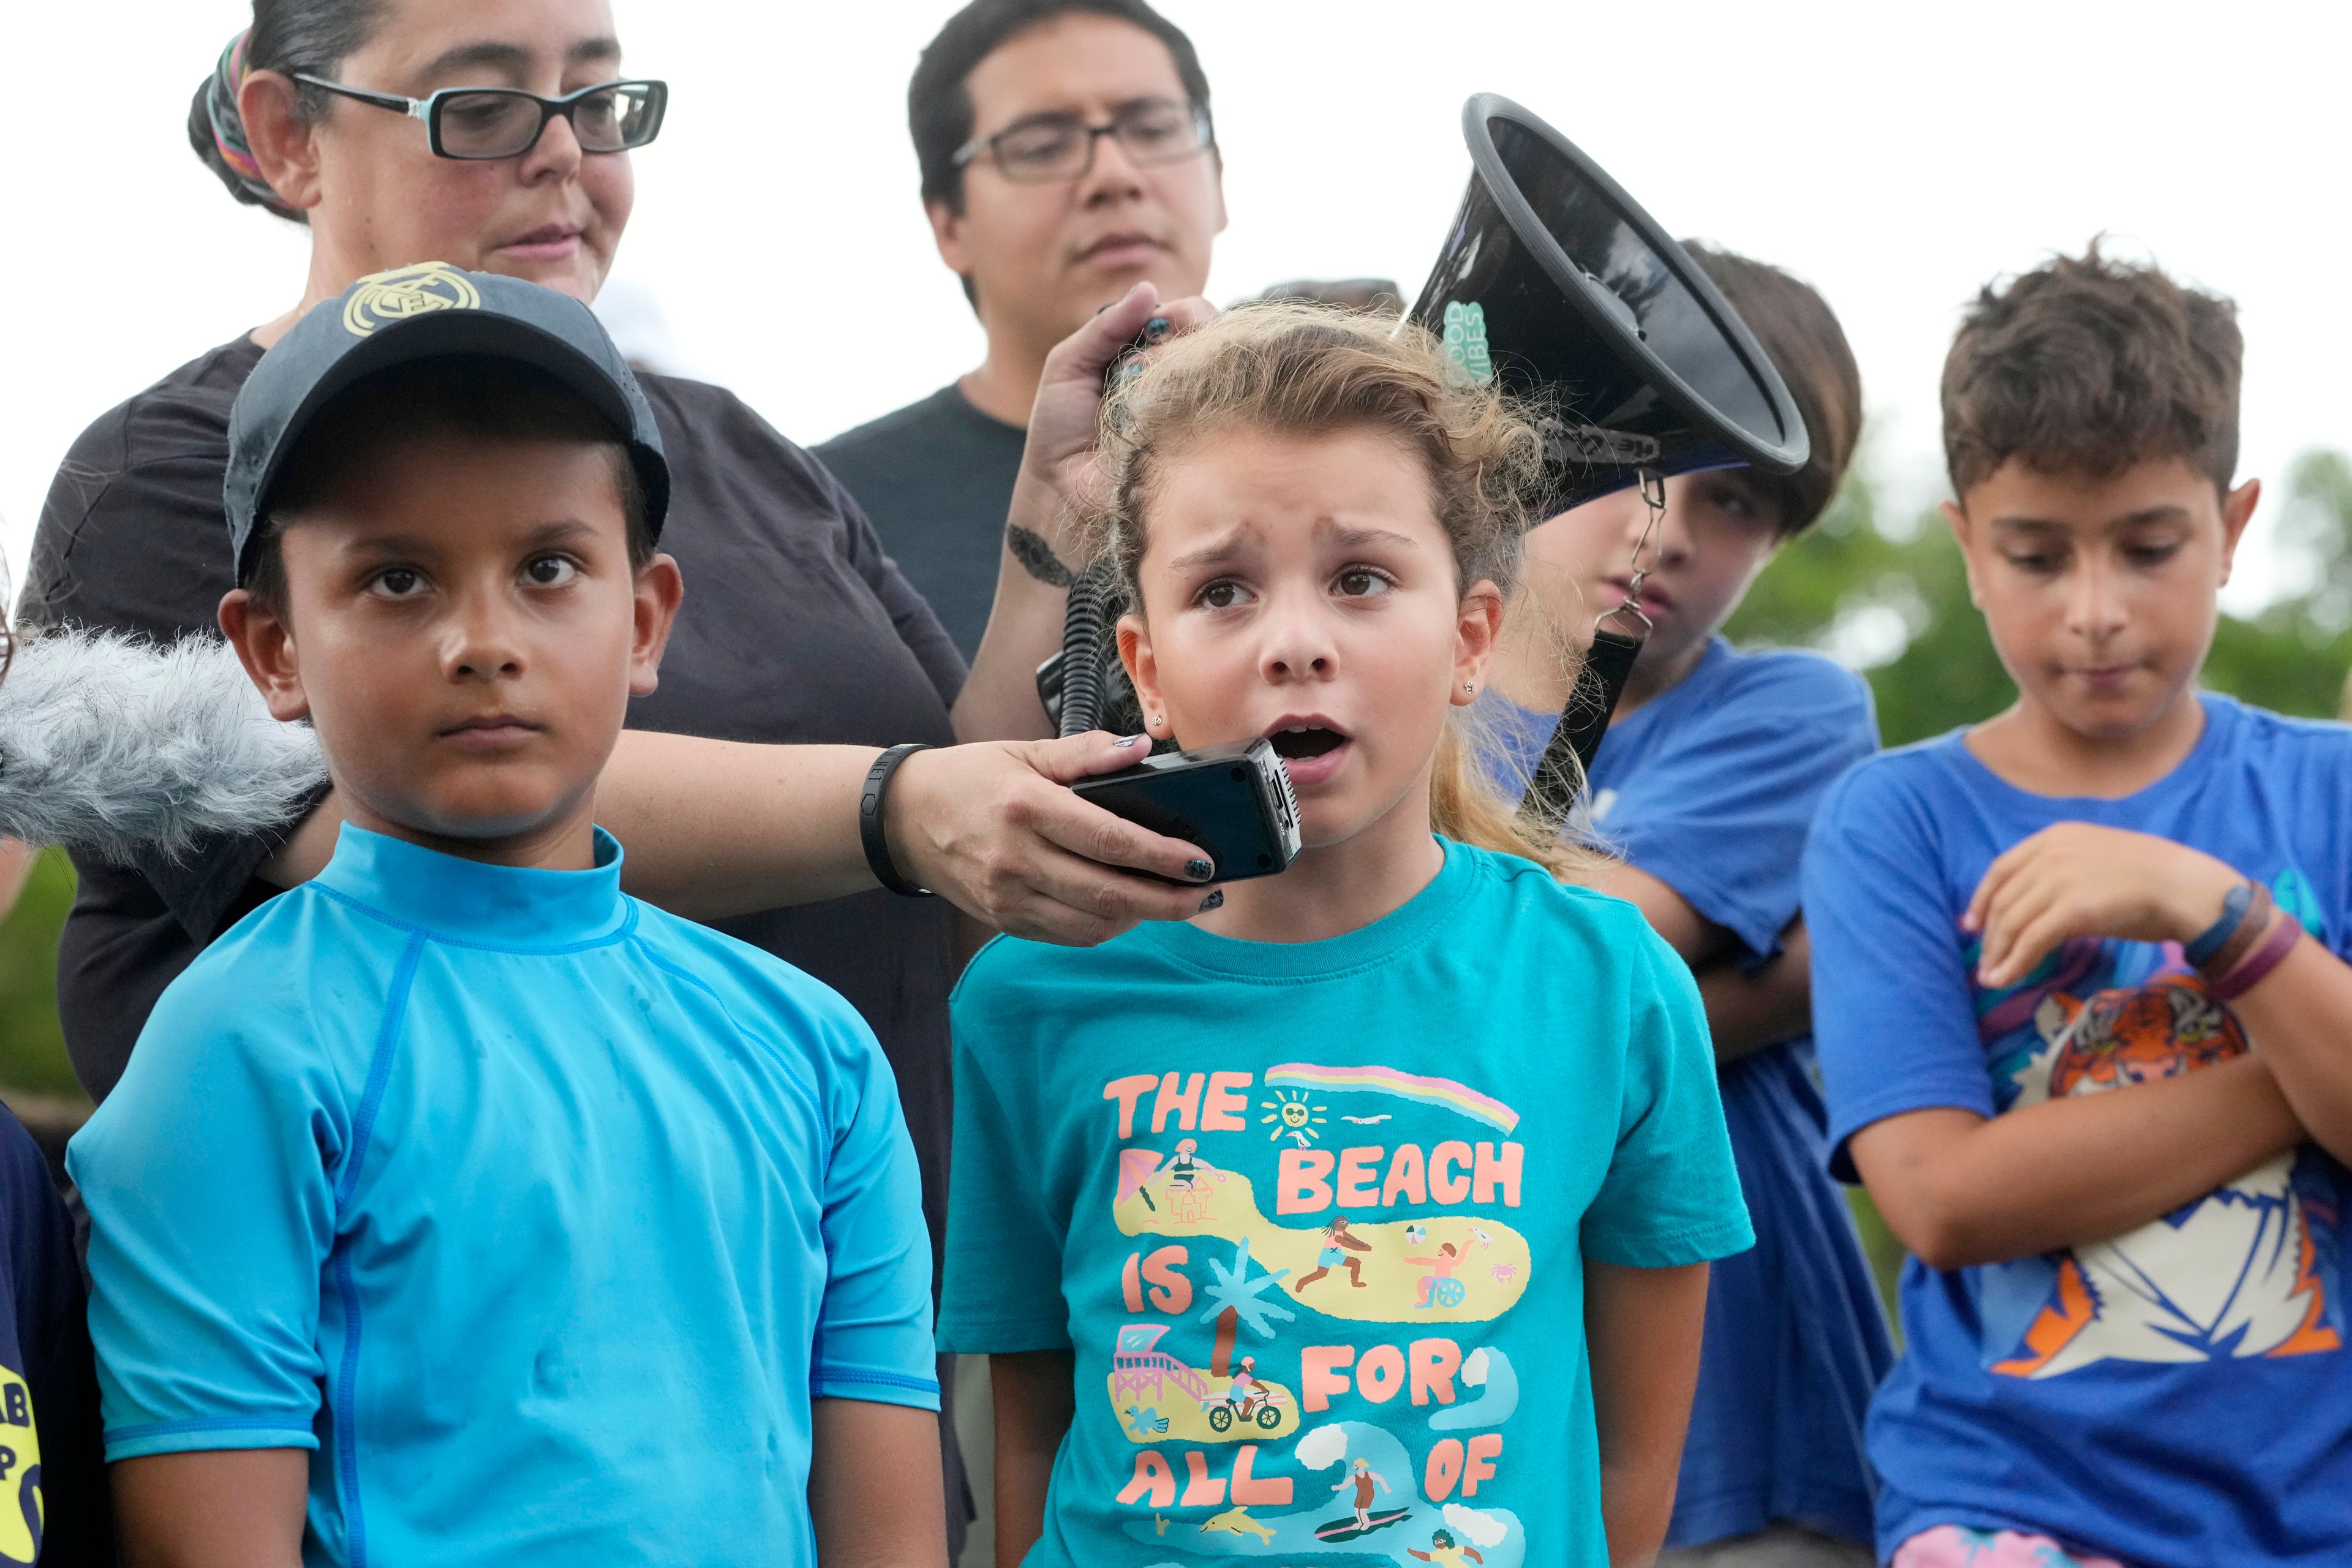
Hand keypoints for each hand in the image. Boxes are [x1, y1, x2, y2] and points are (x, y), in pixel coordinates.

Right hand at [885, 732, 1218, 944]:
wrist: (904, 819)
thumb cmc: (969, 779)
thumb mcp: (1024, 752)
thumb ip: (1084, 753)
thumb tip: (1140, 748)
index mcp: (1026, 807)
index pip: (1109, 839)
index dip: (1161, 856)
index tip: (1201, 860)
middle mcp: (1016, 859)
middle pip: (1108, 892)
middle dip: (1168, 899)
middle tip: (1206, 893)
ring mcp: (1008, 896)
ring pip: (1093, 923)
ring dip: (1144, 918)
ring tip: (1179, 903)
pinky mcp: (1004, 920)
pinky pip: (1069, 936)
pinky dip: (1108, 928)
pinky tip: (1132, 912)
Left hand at [1012, 281, 1218, 550]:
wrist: (1057, 488)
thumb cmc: (1059, 428)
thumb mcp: (1068, 364)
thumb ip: (1104, 327)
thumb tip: (1149, 289)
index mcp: (1152, 353)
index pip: (1190, 315)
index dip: (1180, 313)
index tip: (1156, 324)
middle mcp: (1180, 378)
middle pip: (1215, 337)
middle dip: (1184, 337)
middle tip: (1147, 361)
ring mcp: (1194, 412)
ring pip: (1219, 370)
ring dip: (1181, 370)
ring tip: (1143, 390)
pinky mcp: (1200, 445)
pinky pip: (1213, 413)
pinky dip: (1185, 405)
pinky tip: (1157, 416)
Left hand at [1964, 823, 2240, 987]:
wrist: (2187, 887)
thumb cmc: (2153, 877)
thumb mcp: (2096, 859)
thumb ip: (2062, 873)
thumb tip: (2035, 904)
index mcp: (2055, 837)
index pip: (2001, 869)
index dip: (1981, 899)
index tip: (1972, 924)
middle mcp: (2050, 853)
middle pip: (2003, 900)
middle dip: (1989, 935)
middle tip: (1985, 962)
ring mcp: (2059, 880)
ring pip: (2011, 923)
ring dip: (1997, 954)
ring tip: (1991, 977)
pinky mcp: (2071, 909)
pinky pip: (2030, 941)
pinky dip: (2014, 964)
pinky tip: (2006, 980)